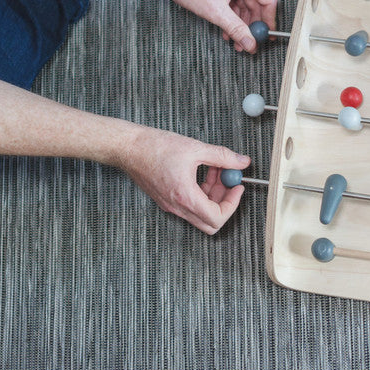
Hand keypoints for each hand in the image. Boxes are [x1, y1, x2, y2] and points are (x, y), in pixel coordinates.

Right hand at [118, 126, 250, 233]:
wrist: (128, 148)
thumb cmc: (154, 147)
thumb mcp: (195, 148)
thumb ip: (222, 157)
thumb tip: (241, 162)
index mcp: (185, 197)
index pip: (217, 218)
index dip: (232, 204)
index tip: (237, 187)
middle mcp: (177, 206)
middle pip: (209, 221)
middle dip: (224, 201)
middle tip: (229, 180)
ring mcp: (170, 205)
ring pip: (200, 212)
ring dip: (213, 194)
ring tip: (215, 169)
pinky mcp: (166, 200)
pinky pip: (189, 204)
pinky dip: (201, 192)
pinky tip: (202, 171)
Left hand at [164, 0, 277, 51]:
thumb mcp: (216, 11)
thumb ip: (236, 29)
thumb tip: (250, 42)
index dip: (269, 20)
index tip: (267, 35)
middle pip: (257, 2)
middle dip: (252, 24)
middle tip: (249, 41)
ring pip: (244, 3)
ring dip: (240, 22)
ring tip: (234, 39)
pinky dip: (231, 14)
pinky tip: (225, 28)